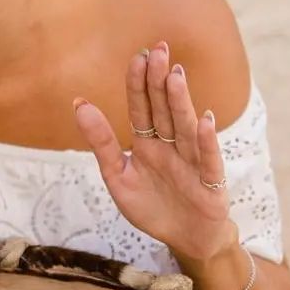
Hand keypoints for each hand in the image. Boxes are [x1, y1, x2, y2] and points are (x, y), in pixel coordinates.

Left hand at [72, 41, 234, 262]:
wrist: (185, 239)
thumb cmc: (152, 207)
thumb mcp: (117, 176)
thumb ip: (101, 142)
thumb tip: (78, 103)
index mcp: (148, 143)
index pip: (143, 108)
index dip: (140, 84)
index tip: (138, 56)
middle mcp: (171, 146)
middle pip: (165, 110)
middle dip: (161, 81)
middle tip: (159, 49)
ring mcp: (192, 161)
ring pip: (185, 127)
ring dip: (181, 102)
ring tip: (176, 76)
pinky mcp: (210, 182)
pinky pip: (208, 159)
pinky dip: (206, 141)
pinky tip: (205, 120)